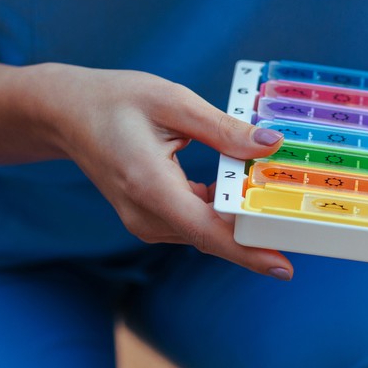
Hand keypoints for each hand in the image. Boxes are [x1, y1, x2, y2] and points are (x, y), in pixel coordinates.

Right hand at [34, 65, 292, 278]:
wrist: (66, 114)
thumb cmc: (115, 100)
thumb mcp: (173, 101)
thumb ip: (223, 127)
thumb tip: (270, 144)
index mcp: (149, 185)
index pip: (206, 229)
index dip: (246, 251)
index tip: (283, 267)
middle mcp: (145, 214)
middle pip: (211, 235)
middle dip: (256, 231)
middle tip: (301, 219)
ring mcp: (144, 221)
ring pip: (205, 230)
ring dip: (239, 218)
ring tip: (276, 198)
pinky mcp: (149, 218)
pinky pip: (194, 222)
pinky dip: (220, 210)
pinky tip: (242, 191)